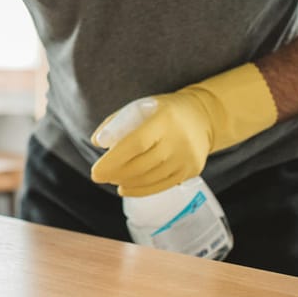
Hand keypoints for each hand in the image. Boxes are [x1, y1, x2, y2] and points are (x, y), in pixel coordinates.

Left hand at [90, 64, 277, 196]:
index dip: (113, 160)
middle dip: (115, 173)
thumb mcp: (140, 106)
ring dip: (126, 182)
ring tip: (112, 179)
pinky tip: (125, 188)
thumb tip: (97, 142)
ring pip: (150, 178)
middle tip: (99, 176)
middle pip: (141, 165)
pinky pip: (162, 185)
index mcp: (164, 119)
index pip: (136, 143)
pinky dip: (140, 190)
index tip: (95, 171)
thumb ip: (116, 123)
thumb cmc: (162, 111)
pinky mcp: (191, 170)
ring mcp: (187, 158)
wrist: (202, 116)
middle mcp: (178, 140)